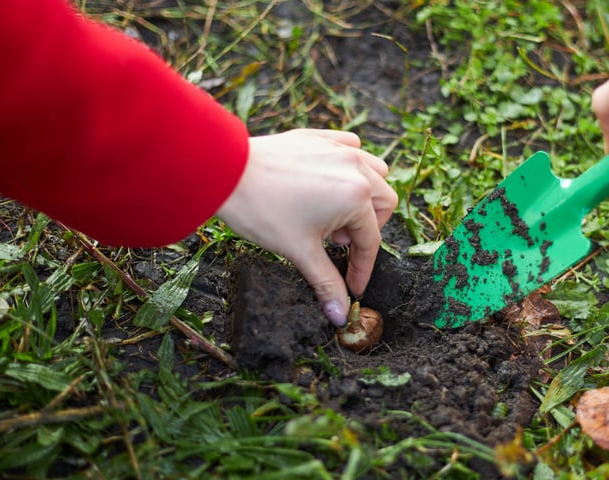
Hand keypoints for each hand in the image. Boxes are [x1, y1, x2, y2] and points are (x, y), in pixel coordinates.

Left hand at [216, 129, 397, 325]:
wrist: (225, 173)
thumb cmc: (262, 209)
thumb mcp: (300, 252)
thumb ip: (327, 283)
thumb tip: (340, 315)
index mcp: (356, 196)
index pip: (369, 241)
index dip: (361, 270)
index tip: (353, 288)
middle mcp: (356, 168)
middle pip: (383, 204)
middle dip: (365, 229)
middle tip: (335, 242)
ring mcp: (339, 149)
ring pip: (375, 171)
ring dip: (365, 195)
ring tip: (334, 212)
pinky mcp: (320, 137)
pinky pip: (352, 146)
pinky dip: (350, 164)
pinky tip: (331, 180)